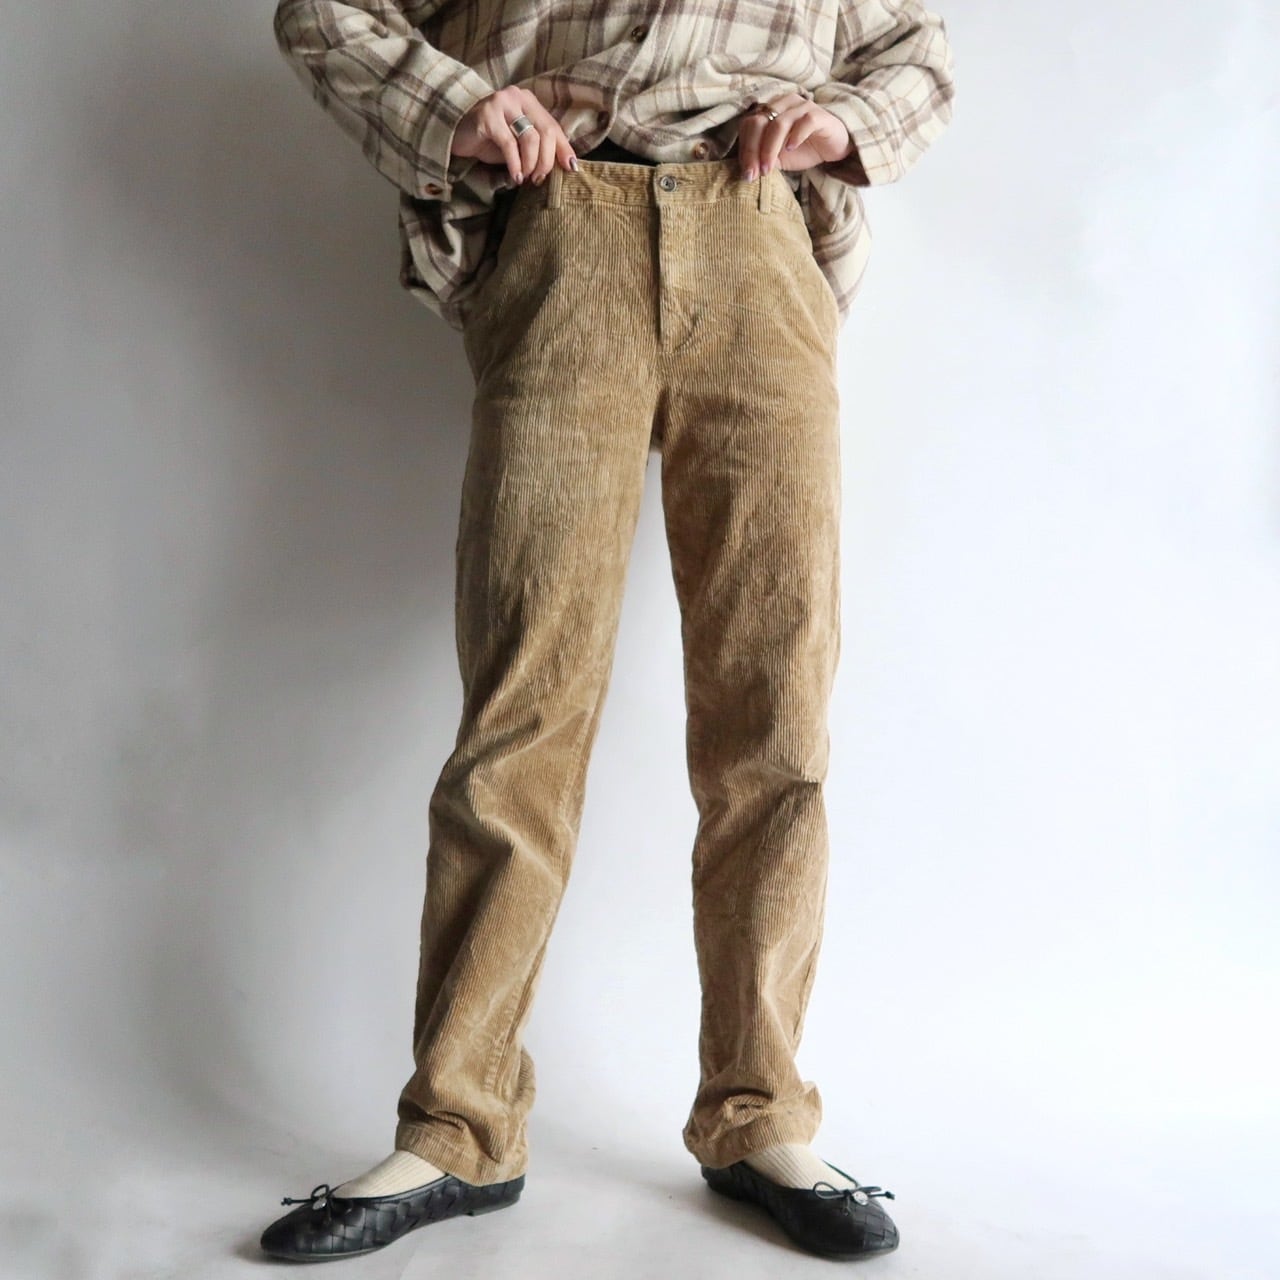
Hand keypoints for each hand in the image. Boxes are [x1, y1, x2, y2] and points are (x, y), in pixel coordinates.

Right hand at [451, 86, 576, 185]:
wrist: (455, 133)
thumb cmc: (489, 140)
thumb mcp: (517, 143)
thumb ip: (538, 147)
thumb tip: (565, 164)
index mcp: (529, 101)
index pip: (553, 126)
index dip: (564, 149)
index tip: (571, 169)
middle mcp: (517, 97)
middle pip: (546, 132)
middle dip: (546, 161)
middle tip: (539, 179)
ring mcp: (502, 103)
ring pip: (530, 138)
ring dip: (531, 164)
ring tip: (526, 178)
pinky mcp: (487, 115)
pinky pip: (509, 144)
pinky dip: (515, 165)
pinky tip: (515, 177)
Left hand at [735, 92, 854, 179]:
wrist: (833, 146)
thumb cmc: (803, 149)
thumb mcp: (778, 157)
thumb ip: (762, 158)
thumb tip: (747, 172)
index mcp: (770, 111)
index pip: (748, 125)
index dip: (745, 149)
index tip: (747, 174)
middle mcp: (783, 104)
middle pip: (759, 122)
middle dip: (753, 150)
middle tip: (754, 174)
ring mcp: (802, 107)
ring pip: (779, 123)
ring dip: (770, 149)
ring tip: (768, 169)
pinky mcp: (819, 115)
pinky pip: (805, 122)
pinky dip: (795, 136)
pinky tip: (791, 149)